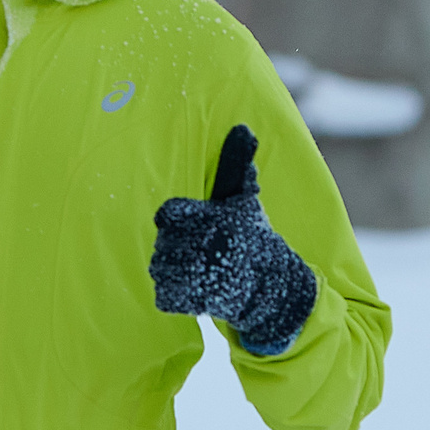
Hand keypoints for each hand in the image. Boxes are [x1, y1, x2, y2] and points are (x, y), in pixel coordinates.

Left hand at [149, 125, 317, 356]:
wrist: (269, 288)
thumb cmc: (252, 237)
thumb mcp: (244, 199)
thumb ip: (237, 164)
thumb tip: (243, 129)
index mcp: (203, 217)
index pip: (167, 214)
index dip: (178, 222)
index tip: (197, 230)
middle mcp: (195, 244)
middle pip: (162, 242)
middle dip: (178, 248)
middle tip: (204, 254)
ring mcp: (188, 274)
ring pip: (160, 268)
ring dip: (175, 271)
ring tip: (201, 271)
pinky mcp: (186, 300)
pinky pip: (163, 294)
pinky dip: (175, 295)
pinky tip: (199, 290)